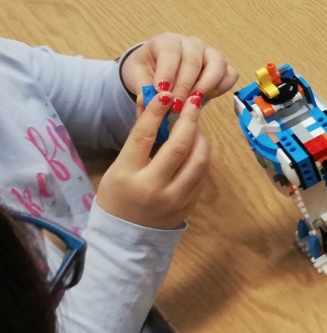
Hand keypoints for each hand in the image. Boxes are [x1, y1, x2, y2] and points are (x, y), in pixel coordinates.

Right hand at [96, 92, 210, 229]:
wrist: (126, 238)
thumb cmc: (118, 196)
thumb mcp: (119, 167)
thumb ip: (137, 136)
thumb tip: (150, 100)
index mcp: (128, 175)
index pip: (144, 136)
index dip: (156, 112)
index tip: (167, 94)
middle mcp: (153, 187)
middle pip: (179, 146)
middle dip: (189, 119)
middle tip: (194, 101)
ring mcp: (174, 198)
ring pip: (198, 160)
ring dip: (201, 137)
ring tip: (196, 124)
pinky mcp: (189, 204)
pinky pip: (201, 173)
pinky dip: (202, 155)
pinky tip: (198, 145)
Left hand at [120, 34, 238, 110]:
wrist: (157, 71)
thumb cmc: (148, 72)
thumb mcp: (138, 78)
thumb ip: (143, 89)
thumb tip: (148, 102)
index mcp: (167, 41)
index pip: (170, 52)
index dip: (167, 72)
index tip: (162, 92)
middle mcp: (191, 43)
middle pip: (193, 61)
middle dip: (185, 86)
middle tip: (176, 106)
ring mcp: (209, 53)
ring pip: (217, 64)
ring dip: (206, 86)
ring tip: (193, 103)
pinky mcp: (222, 66)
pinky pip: (230, 74)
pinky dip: (222, 87)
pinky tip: (206, 98)